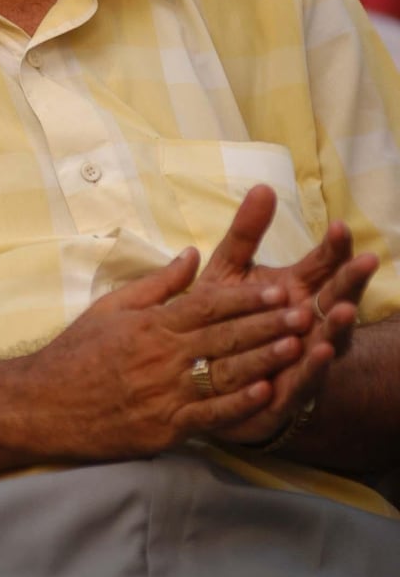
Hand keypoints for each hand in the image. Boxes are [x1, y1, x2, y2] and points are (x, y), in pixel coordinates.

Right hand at [26, 248, 312, 461]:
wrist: (43, 404)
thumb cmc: (76, 352)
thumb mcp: (110, 307)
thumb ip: (156, 283)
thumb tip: (190, 254)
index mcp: (151, 323)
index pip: (208, 305)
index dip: (247, 299)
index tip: (277, 290)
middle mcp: (161, 355)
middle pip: (224, 336)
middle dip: (267, 324)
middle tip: (302, 312)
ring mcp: (164, 392)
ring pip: (224, 373)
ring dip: (263, 359)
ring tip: (296, 346)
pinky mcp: (163, 427)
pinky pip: (208, 414)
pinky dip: (238, 404)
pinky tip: (265, 392)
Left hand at [196, 185, 378, 444]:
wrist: (210, 377)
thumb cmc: (225, 316)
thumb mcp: (230, 269)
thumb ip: (247, 232)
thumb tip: (264, 187)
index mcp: (296, 289)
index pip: (322, 264)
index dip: (332, 247)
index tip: (339, 226)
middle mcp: (309, 320)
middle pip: (335, 297)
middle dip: (350, 280)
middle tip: (367, 260)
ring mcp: (304, 354)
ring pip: (329, 337)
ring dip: (339, 324)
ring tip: (345, 308)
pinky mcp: (290, 389)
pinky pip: (306, 377)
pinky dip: (315, 365)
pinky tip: (322, 350)